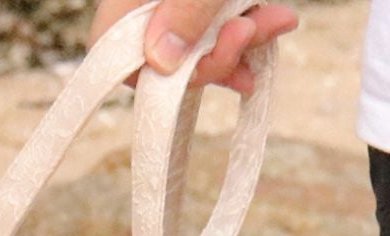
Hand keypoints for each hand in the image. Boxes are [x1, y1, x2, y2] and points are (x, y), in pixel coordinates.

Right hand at [87, 0, 298, 94]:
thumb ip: (187, 7)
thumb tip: (161, 61)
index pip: (111, 44)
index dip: (144, 74)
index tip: (188, 73)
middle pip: (163, 48)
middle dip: (211, 56)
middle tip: (248, 37)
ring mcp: (178, 0)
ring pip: (199, 37)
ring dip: (240, 44)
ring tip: (279, 22)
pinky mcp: (209, 0)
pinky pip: (221, 23)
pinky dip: (248, 29)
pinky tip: (276, 22)